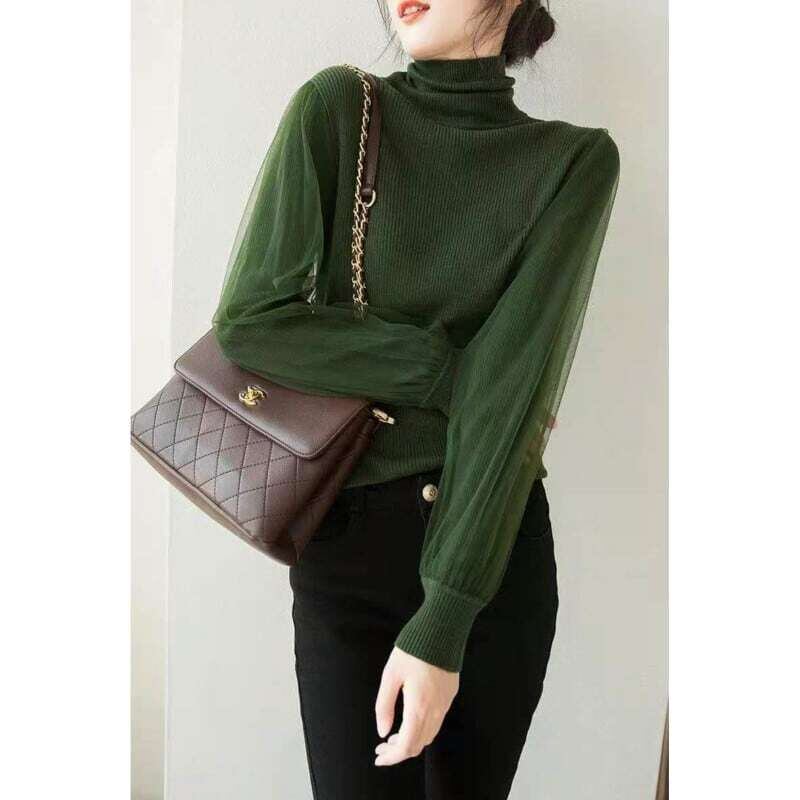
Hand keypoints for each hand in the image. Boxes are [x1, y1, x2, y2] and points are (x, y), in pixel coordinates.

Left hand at [373, 646, 458, 765]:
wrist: (442, 629)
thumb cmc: (413, 649)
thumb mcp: (390, 675)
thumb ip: (384, 706)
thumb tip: (382, 732)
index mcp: (418, 708)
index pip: (406, 747)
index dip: (391, 757)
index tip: (378, 756)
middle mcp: (435, 710)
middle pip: (418, 745)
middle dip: (398, 752)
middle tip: (382, 747)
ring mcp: (445, 704)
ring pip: (429, 736)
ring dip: (411, 742)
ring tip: (393, 735)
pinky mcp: (450, 695)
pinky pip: (437, 722)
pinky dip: (422, 730)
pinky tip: (410, 720)